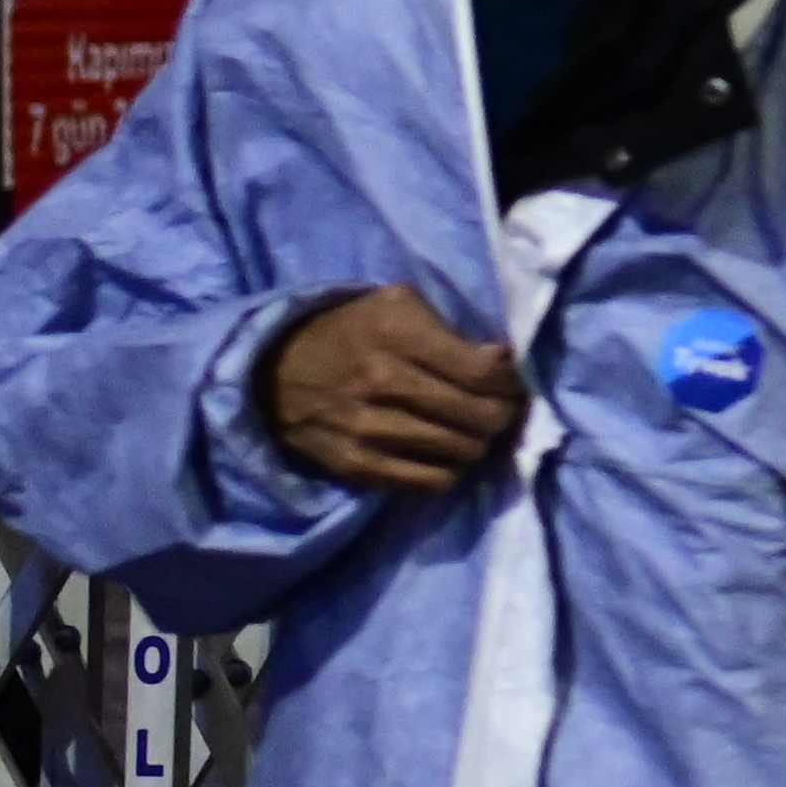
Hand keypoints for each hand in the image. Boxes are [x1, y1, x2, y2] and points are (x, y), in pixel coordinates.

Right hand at [263, 287, 528, 493]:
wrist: (273, 373)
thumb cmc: (352, 332)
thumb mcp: (397, 305)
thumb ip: (452, 327)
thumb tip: (504, 360)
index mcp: (395, 332)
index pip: (481, 371)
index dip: (510, 381)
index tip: (512, 381)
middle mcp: (380, 381)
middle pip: (477, 415)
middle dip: (502, 413)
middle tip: (502, 409)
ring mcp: (366, 428)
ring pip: (460, 450)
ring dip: (477, 441)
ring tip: (472, 429)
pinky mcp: (355, 465)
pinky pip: (429, 481)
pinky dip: (449, 469)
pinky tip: (445, 452)